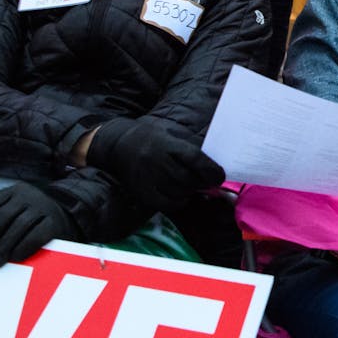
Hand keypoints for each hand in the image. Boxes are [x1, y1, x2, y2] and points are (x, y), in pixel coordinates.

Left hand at [0, 182, 77, 269]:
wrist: (69, 215)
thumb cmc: (32, 218)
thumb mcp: (14, 211)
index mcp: (13, 191)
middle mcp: (28, 195)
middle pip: (3, 216)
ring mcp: (43, 207)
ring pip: (19, 226)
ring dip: (3, 246)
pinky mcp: (55, 222)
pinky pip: (37, 235)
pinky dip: (24, 247)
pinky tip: (14, 258)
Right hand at [86, 118, 224, 208]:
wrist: (118, 145)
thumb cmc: (152, 138)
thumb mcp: (170, 133)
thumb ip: (189, 148)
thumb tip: (213, 167)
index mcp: (166, 143)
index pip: (194, 158)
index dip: (210, 170)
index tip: (219, 176)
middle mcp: (156, 160)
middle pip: (187, 178)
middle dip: (202, 183)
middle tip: (207, 182)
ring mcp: (147, 177)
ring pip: (178, 192)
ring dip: (190, 191)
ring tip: (190, 185)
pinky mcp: (141, 191)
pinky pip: (166, 203)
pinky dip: (177, 202)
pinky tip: (179, 195)